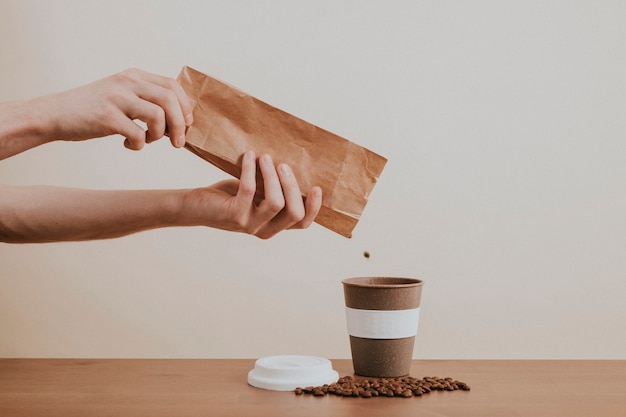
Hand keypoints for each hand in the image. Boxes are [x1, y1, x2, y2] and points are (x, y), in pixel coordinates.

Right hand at [42, 68, 193, 149]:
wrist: (54, 115)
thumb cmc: (93, 110)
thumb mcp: (121, 95)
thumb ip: (146, 100)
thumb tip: (180, 120)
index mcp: (134, 76)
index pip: (172, 86)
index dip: (185, 107)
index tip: (186, 125)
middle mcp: (126, 83)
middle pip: (170, 100)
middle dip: (180, 125)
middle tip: (177, 143)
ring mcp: (116, 98)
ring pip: (158, 115)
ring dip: (159, 135)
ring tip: (147, 140)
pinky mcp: (106, 117)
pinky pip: (138, 134)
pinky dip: (139, 144)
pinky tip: (129, 144)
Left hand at [182, 151, 321, 238]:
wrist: (195, 206)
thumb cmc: (228, 196)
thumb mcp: (256, 194)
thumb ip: (273, 187)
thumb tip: (292, 162)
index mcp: (274, 225)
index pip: (302, 223)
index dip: (313, 208)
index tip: (316, 187)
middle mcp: (265, 230)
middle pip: (293, 213)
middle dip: (292, 186)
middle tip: (283, 164)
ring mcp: (250, 225)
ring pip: (275, 203)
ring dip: (272, 176)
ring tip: (265, 157)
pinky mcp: (234, 216)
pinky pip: (249, 189)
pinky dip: (251, 170)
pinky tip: (250, 157)